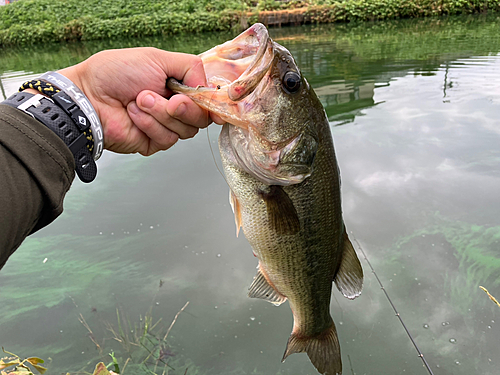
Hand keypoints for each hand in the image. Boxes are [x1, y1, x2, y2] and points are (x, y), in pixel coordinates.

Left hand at [58, 47, 210, 155]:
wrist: (89, 95)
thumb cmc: (116, 73)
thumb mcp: (158, 58)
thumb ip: (191, 68)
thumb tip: (210, 88)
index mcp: (179, 86)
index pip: (207, 99)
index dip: (213, 104)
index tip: (214, 106)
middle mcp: (175, 107)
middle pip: (201, 118)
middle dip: (185, 108)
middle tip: (170, 99)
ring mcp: (165, 126)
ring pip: (186, 130)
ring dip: (161, 114)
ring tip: (139, 100)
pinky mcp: (154, 142)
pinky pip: (167, 139)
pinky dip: (149, 125)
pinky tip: (134, 114)